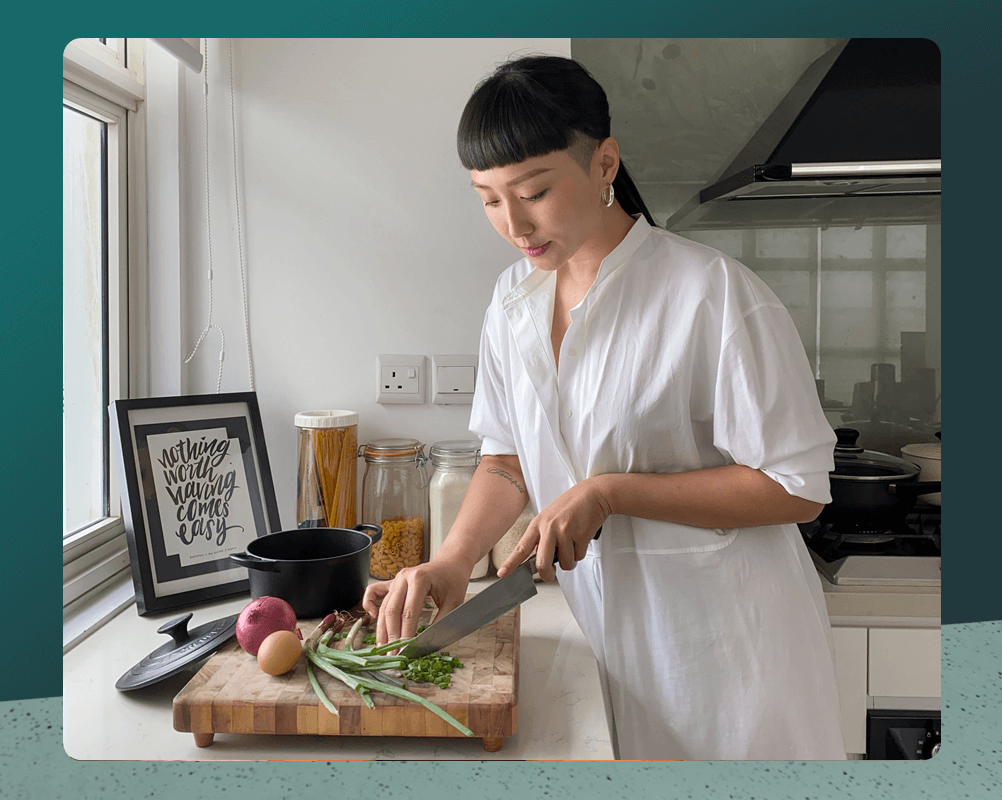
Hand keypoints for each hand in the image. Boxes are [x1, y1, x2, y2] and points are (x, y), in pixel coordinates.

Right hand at [362, 559, 470, 649]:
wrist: (450, 563)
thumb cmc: (453, 581)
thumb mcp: (454, 602)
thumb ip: (442, 621)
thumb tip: (428, 642)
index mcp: (420, 579)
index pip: (409, 612)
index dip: (406, 633)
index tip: (405, 650)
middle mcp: (404, 577)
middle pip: (392, 610)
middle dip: (392, 635)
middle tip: (392, 654)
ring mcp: (396, 579)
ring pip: (383, 606)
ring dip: (381, 628)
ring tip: (382, 646)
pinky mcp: (392, 582)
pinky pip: (374, 592)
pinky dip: (369, 604)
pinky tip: (373, 617)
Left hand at [496, 477, 610, 581]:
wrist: (593, 493)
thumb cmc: (571, 506)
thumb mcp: (550, 517)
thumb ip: (542, 536)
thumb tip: (541, 559)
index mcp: (537, 524)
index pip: (521, 547)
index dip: (510, 563)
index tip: (502, 574)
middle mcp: (548, 528)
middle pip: (542, 564)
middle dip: (548, 575)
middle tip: (551, 574)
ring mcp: (564, 531)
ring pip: (565, 563)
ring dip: (570, 560)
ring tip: (573, 542)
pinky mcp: (580, 535)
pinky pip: (578, 556)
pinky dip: (580, 552)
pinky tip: (581, 537)